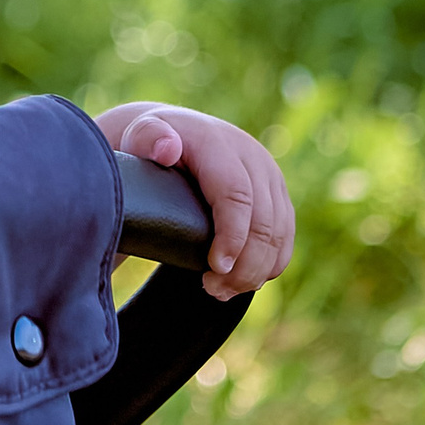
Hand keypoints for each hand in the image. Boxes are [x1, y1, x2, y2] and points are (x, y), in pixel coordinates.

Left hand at [96, 102, 294, 298]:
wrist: (171, 132)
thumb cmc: (147, 144)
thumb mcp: (139, 135)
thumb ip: (146, 137)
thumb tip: (166, 149)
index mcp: (217, 144)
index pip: (236, 196)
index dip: (232, 236)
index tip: (215, 269)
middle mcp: (250, 156)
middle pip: (263, 221)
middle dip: (244, 264)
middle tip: (213, 290)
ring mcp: (268, 175)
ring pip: (279, 232)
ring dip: (257, 270)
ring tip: (222, 291)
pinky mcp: (276, 192)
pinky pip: (285, 234)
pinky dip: (271, 263)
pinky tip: (247, 281)